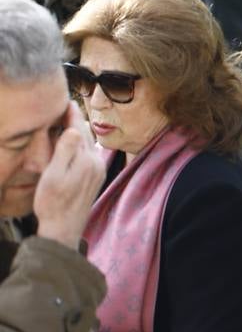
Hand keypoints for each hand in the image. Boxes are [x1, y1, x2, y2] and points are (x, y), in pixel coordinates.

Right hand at [33, 103, 103, 249]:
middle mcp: (96, 162)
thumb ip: (64, 151)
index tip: (68, 102)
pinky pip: (88, 155)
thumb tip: (74, 130)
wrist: (64, 229)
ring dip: (79, 133)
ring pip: (87, 145)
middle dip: (76, 122)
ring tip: (68, 122)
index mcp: (85, 159)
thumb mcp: (53, 175)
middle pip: (85, 135)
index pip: (78, 130)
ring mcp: (97, 170)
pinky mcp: (95, 177)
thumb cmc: (53, 203)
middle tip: (67, 108)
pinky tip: (73, 145)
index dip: (72, 115)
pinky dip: (80, 146)